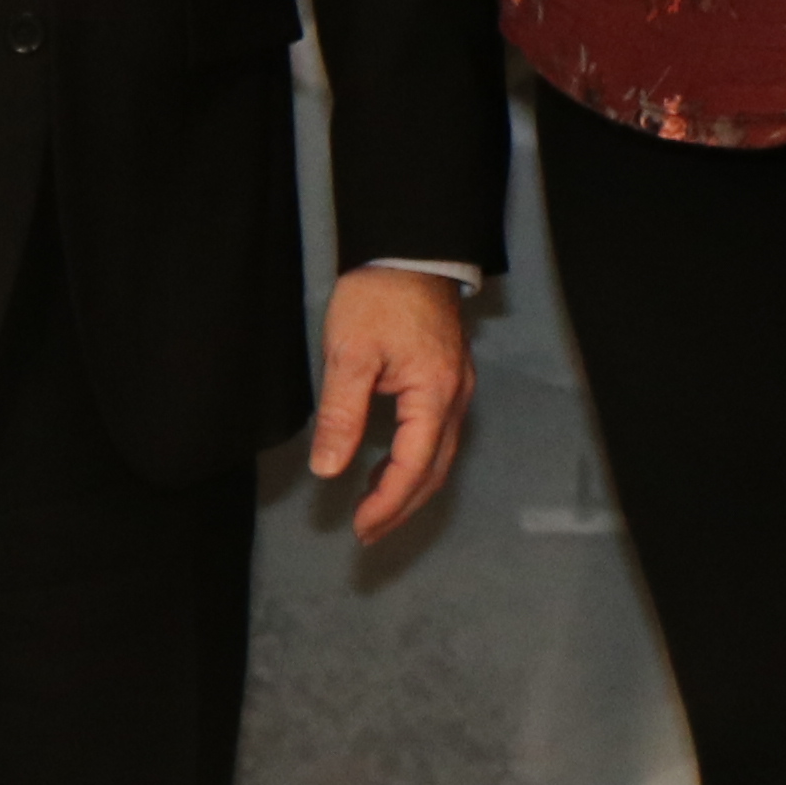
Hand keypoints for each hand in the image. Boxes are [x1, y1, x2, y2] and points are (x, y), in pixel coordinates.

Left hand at [311, 269, 474, 546]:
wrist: (411, 250)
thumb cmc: (379, 298)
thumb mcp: (349, 355)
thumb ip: (341, 414)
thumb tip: (328, 470)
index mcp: (434, 394)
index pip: (414, 466)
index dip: (387, 504)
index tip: (359, 528)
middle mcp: (455, 397)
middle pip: (435, 469)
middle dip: (402, 507)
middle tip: (367, 533)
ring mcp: (457, 387)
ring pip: (440, 455)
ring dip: (409, 487)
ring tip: (375, 509)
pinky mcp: (448, 377)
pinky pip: (438, 435)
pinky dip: (415, 461)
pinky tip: (390, 465)